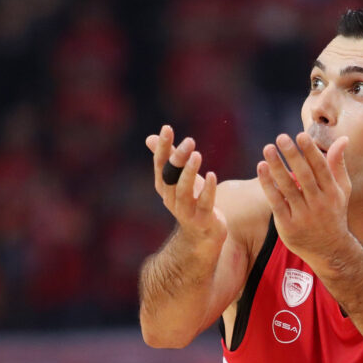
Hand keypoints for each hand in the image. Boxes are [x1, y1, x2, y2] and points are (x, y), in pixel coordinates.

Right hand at [145, 125, 226, 246]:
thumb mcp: (179, 179)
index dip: (163, 147)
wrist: (203, 234)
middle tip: (189, 141)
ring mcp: (185, 211)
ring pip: (183, 190)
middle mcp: (171, 198)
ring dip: (189, 172)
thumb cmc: (192, 201)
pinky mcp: (202, 220)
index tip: (167, 128)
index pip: (160, 164)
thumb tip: (150, 138)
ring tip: (197, 155)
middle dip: (178, 157)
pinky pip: (204, 203)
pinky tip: (212, 175)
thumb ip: (168, 159)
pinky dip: (207, 189)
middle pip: (170, 176)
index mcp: (164, 186)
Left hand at [257, 132, 352, 268]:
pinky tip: (262, 168)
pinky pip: (276, 202)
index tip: (301, 135)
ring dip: (277, 167)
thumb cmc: (334, 213)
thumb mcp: (342, 190)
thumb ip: (338, 164)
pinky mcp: (288, 225)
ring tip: (268, 148)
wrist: (329, 250)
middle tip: (281, 137)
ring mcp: (303, 216)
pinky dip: (268, 185)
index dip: (311, 152)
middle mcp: (319, 204)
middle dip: (293, 156)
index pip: (321, 169)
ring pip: (288, 188)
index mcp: (333, 193)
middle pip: (305, 176)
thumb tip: (342, 139)